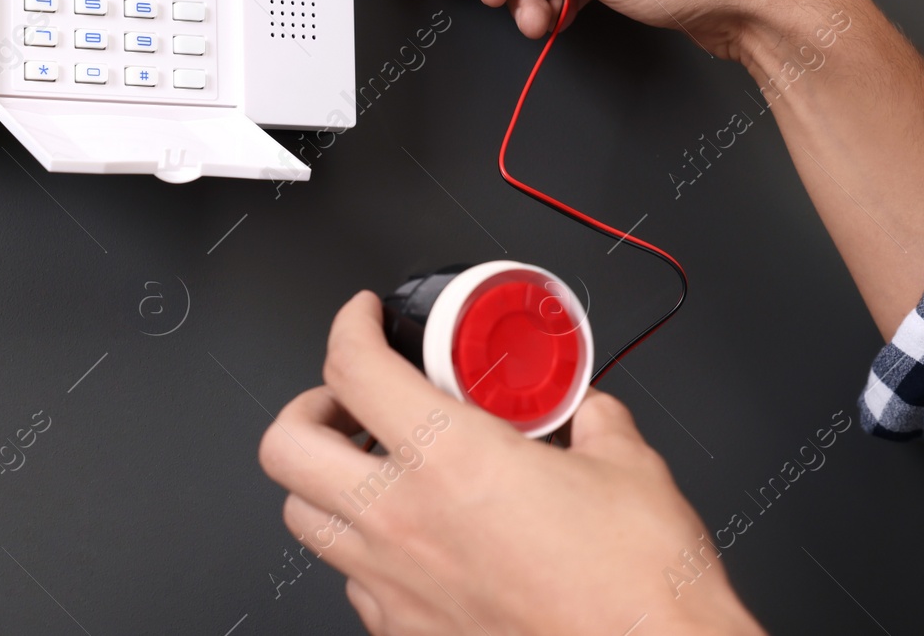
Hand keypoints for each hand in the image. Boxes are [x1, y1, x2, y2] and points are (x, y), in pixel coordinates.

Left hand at [259, 292, 765, 635]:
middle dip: (307, 408)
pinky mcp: (405, 632)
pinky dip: (361, 548)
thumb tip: (589, 412)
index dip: (347, 326)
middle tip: (345, 399)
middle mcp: (404, 521)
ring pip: (300, 517)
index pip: (352, 367)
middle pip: (285, 446)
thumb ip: (596, 422)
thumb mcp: (629, 467)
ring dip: (323, 481)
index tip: (360, 320)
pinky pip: (349, 580)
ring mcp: (395, 584)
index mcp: (451, 457)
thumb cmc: (638, 592)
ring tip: (366, 466)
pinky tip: (407, 537)